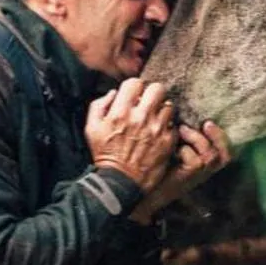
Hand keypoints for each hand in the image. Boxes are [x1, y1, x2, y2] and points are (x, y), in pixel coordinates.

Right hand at [85, 76, 176, 195]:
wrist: (120, 182)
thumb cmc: (105, 155)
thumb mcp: (91, 128)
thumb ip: (99, 105)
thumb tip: (114, 93)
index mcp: (121, 111)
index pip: (135, 83)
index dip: (134, 88)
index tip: (134, 96)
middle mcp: (141, 117)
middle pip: (157, 88)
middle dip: (152, 93)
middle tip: (149, 102)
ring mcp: (156, 129)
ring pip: (169, 105)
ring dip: (162, 110)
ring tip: (155, 118)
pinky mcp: (167, 142)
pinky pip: (174, 125)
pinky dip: (168, 127)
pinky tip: (160, 132)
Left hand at [130, 121, 230, 222]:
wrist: (140, 192)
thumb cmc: (152, 168)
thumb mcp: (169, 149)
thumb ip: (179, 136)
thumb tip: (179, 113)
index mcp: (201, 164)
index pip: (224, 153)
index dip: (222, 138)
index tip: (208, 122)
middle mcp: (202, 172)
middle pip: (225, 156)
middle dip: (219, 137)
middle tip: (206, 123)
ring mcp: (196, 177)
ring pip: (211, 155)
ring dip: (197, 138)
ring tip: (182, 129)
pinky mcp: (187, 179)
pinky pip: (195, 161)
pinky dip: (185, 150)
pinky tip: (172, 149)